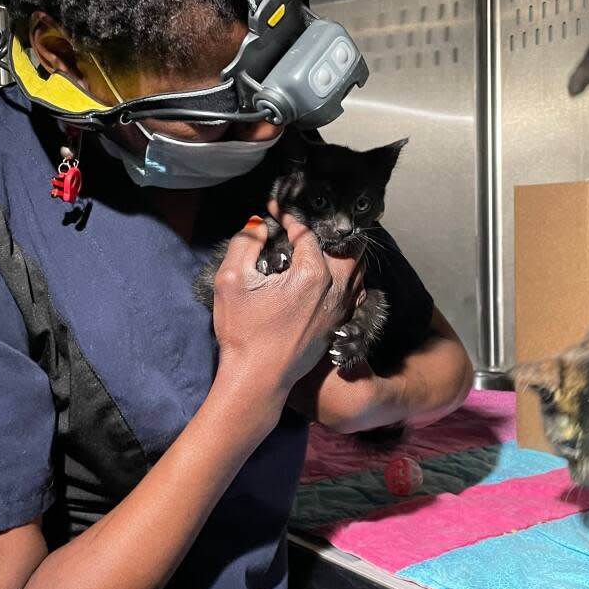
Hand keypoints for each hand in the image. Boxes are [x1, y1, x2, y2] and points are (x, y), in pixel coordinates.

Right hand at [212, 213, 362, 396]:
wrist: (257, 379)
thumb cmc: (243, 331)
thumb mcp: (232, 279)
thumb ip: (245, 243)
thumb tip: (257, 224)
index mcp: (312, 274)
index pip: (306, 232)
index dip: (289, 216)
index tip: (274, 209)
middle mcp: (334, 289)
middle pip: (346, 246)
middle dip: (326, 230)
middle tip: (305, 225)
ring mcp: (340, 309)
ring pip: (356, 269)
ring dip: (341, 252)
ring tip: (320, 245)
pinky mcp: (338, 325)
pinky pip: (354, 292)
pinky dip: (347, 277)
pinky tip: (329, 276)